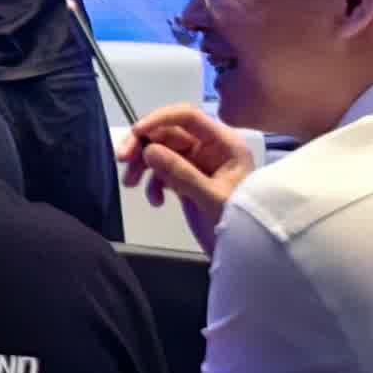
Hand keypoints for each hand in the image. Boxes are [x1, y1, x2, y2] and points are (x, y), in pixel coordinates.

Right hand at [120, 101, 258, 249]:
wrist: (249, 255)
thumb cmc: (241, 224)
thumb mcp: (211, 198)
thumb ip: (181, 173)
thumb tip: (149, 150)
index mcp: (224, 144)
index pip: (187, 116)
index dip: (159, 119)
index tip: (136, 133)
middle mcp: (210, 148)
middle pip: (167, 132)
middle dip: (143, 145)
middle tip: (122, 159)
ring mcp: (198, 164)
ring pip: (160, 150)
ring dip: (142, 165)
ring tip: (130, 184)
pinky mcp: (188, 179)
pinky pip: (162, 171)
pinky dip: (152, 183)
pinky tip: (156, 201)